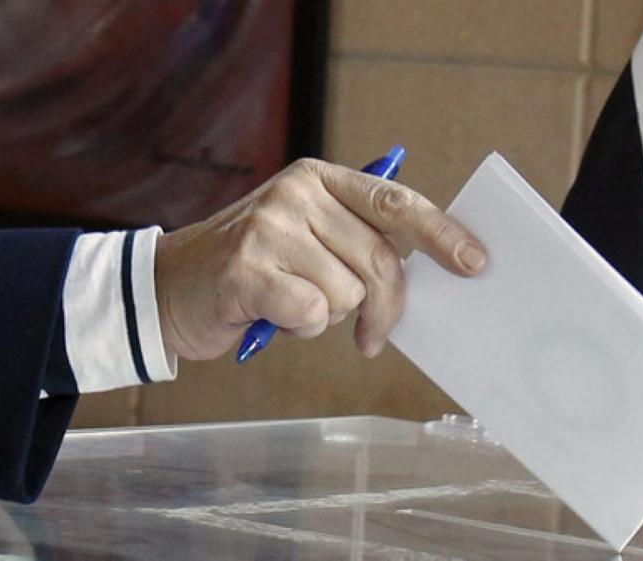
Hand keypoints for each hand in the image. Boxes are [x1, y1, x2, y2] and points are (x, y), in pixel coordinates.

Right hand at [154, 158, 486, 360]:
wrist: (168, 288)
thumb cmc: (255, 270)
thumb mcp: (309, 238)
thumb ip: (359, 242)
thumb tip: (429, 272)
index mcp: (321, 179)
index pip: (396, 203)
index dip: (441, 233)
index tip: (474, 262)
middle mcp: (297, 192)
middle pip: (380, 259)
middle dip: (385, 308)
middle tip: (373, 335)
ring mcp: (270, 225)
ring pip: (348, 292)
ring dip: (329, 315)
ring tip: (293, 304)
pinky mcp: (247, 266)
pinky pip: (312, 312)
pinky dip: (300, 327)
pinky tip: (273, 316)